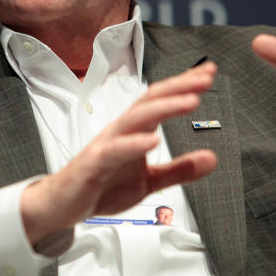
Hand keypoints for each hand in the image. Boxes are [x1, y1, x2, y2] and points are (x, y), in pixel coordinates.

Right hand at [20, 62, 218, 245]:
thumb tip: (212, 158)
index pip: (161, 100)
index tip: (209, 72)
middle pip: (151, 100)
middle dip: (179, 86)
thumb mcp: (149, 181)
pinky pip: (114, 150)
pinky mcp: (94, 163)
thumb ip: (179, 170)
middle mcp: (121, 130)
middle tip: (205, 77)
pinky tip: (153, 140)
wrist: (63, 204)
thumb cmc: (101, 185)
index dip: (184, 85)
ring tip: (191, 101)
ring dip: (164, 107)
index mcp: (134, 130)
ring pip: (136, 117)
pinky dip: (134, 143)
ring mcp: (107, 144)